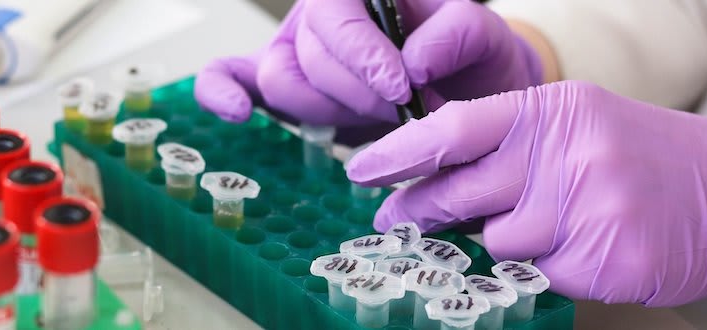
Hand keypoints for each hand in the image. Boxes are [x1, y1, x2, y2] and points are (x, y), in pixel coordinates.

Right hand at [194, 0, 541, 127]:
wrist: (466, 94)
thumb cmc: (470, 62)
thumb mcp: (484, 39)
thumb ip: (459, 32)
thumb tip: (413, 58)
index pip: (334, 11)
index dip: (361, 52)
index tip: (401, 86)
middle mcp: (323, 15)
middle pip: (308, 55)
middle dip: (358, 95)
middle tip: (405, 109)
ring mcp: (296, 47)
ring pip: (282, 82)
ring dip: (331, 112)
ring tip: (379, 117)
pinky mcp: (282, 86)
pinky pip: (231, 76)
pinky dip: (223, 92)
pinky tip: (237, 112)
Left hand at [345, 81, 706, 310]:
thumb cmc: (642, 158)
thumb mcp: (576, 128)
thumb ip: (509, 148)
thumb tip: (435, 178)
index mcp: (552, 111)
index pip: (454, 128)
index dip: (400, 151)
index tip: (362, 170)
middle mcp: (565, 153)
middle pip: (460, 190)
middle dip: (419, 209)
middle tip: (394, 219)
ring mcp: (586, 207)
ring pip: (497, 240)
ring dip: (507, 239)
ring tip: (553, 224)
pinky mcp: (602, 256)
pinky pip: (538, 271)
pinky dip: (548, 264)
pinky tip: (584, 246)